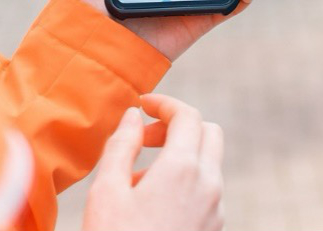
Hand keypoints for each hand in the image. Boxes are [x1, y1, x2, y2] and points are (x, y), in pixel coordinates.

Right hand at [83, 95, 224, 230]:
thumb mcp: (106, 192)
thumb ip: (120, 146)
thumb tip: (133, 116)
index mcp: (183, 169)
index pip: (187, 116)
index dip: (164, 103)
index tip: (142, 105)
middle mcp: (209, 185)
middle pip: (207, 133)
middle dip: (177, 126)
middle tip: (144, 138)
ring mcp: (216, 209)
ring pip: (207, 163)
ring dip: (179, 157)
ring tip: (136, 179)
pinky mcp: (214, 227)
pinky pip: (206, 191)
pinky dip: (185, 182)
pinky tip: (153, 202)